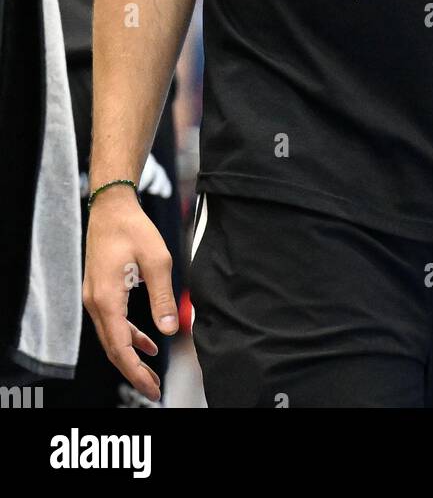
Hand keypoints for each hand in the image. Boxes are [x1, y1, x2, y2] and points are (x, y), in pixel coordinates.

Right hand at [83, 190, 178, 402]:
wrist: (111, 208)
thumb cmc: (133, 229)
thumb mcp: (157, 260)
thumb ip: (163, 298)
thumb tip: (170, 330)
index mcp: (107, 299)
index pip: (119, 347)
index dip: (136, 372)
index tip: (152, 388)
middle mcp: (95, 303)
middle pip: (113, 349)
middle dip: (134, 371)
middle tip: (154, 390)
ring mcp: (95, 299)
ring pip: (112, 338)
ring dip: (131, 356)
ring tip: (151, 373)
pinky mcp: (101, 292)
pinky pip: (113, 323)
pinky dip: (129, 336)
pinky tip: (147, 342)